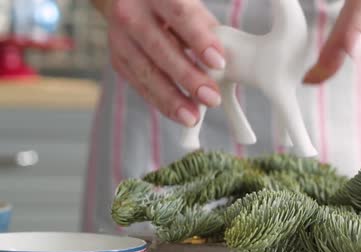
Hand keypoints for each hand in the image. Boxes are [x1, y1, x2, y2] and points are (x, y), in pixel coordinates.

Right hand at [105, 0, 225, 126]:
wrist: (130, 2)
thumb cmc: (171, 6)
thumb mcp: (191, 7)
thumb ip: (207, 31)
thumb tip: (227, 62)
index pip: (180, 16)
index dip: (199, 40)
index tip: (218, 63)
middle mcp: (133, 13)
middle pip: (160, 48)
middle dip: (187, 77)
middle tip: (210, 97)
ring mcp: (120, 38)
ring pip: (146, 72)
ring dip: (171, 98)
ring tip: (192, 117)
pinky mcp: (118, 59)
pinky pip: (140, 85)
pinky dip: (160, 102)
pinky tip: (179, 114)